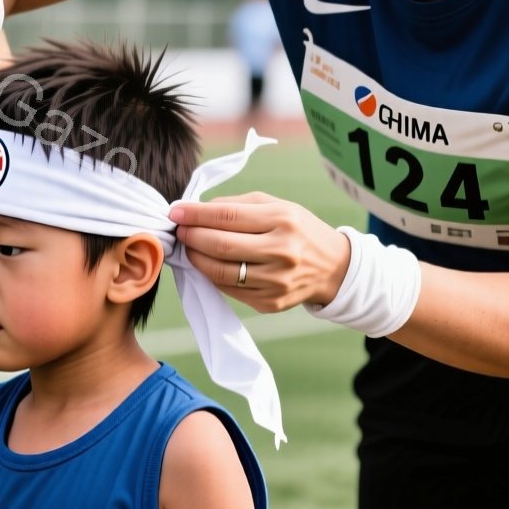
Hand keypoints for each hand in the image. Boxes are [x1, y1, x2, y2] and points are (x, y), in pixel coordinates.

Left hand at [170, 192, 351, 312]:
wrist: (333, 268)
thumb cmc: (299, 230)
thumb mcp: (277, 206)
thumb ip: (237, 205)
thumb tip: (198, 210)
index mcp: (283, 221)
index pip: (227, 217)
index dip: (195, 214)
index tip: (175, 212)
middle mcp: (281, 252)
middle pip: (220, 246)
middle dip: (191, 237)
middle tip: (179, 231)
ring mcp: (276, 282)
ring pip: (220, 272)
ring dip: (196, 259)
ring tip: (190, 248)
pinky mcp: (270, 303)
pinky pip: (229, 290)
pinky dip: (212, 276)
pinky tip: (209, 264)